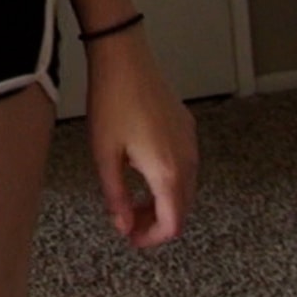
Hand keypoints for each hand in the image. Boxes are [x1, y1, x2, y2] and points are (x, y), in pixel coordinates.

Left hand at [82, 28, 196, 248]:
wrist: (124, 58)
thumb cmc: (111, 102)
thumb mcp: (105, 156)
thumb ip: (116, 197)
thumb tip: (123, 226)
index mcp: (168, 172)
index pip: (173, 224)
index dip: (152, 238)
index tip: (131, 238)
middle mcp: (187, 160)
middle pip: (182, 209)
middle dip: (155, 221)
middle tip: (125, 220)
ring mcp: (190, 143)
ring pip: (184, 188)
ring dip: (161, 200)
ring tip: (129, 196)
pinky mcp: (187, 128)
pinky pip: (184, 166)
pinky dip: (166, 180)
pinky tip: (140, 170)